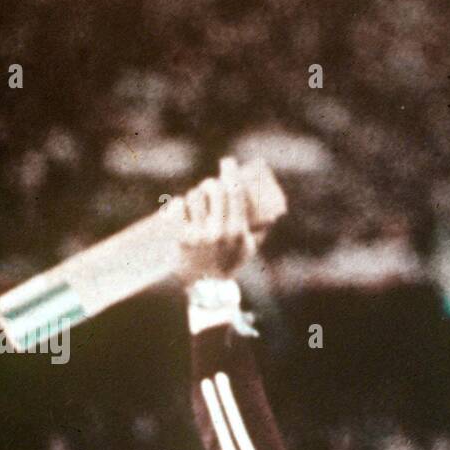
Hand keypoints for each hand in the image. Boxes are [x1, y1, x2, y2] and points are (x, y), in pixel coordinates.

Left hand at [173, 158, 256, 282]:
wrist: (206, 288)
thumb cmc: (231, 263)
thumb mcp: (249, 247)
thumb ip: (258, 229)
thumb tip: (271, 209)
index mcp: (237, 230)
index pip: (235, 191)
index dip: (231, 172)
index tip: (228, 162)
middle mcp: (218, 230)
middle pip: (214, 190)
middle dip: (212, 182)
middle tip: (211, 184)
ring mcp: (198, 234)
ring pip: (195, 196)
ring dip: (196, 194)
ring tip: (198, 200)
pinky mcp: (180, 237)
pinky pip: (177, 207)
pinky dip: (179, 204)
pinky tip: (182, 207)